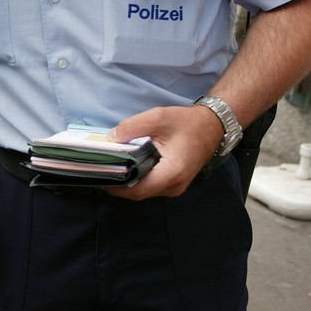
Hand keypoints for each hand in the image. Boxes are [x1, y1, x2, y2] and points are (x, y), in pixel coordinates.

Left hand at [104, 105, 222, 200]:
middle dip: (117, 184)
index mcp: (172, 172)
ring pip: (144, 191)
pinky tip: (125, 167)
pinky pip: (150, 186)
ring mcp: (175, 187)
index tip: (98, 177)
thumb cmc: (187, 123)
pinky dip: (136, 179)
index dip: (116, 186)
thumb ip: (132, 127)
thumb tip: (111, 138)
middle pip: (138, 193)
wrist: (212, 126)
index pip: (138, 189)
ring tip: (109, 168)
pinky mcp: (173, 183)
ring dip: (126, 182)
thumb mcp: (158, 117)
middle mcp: (174, 186)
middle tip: (98, 171)